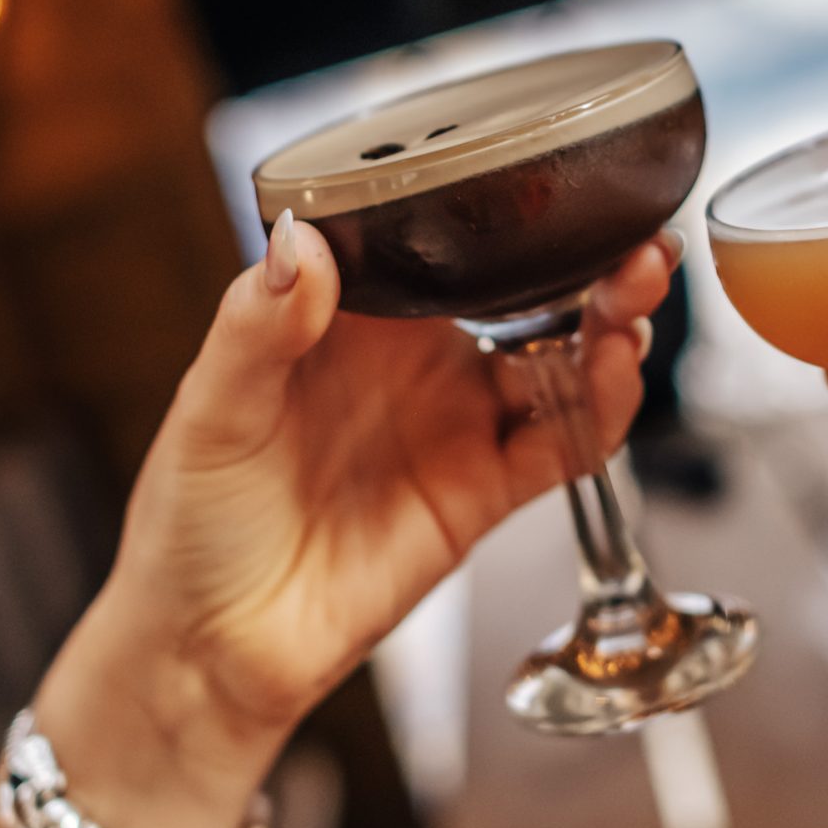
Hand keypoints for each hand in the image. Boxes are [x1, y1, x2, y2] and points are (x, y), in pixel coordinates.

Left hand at [0, 219, 675, 827]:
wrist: (212, 648)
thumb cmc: (191, 523)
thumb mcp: (211, 408)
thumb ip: (258, 323)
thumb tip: (302, 241)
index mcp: (349, 318)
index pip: (441, 242)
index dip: (499, 209)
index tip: (540, 179)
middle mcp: (414, 361)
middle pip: (523, 293)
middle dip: (586, 258)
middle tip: (628, 234)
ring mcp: (456, 425)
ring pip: (559, 358)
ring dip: (609, 323)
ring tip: (636, 291)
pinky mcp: (484, 493)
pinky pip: (561, 443)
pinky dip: (600, 407)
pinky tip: (613, 372)